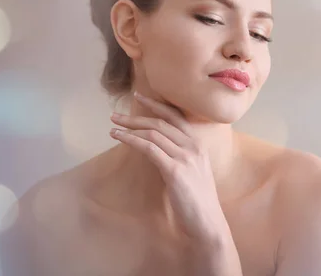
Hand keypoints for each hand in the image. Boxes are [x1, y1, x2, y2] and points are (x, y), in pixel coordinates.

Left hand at [109, 91, 229, 244]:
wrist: (207, 222)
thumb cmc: (197, 200)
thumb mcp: (193, 171)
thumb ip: (179, 156)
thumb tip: (156, 147)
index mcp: (199, 144)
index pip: (175, 116)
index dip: (156, 104)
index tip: (139, 96)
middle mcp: (194, 146)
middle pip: (161, 122)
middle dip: (136, 116)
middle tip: (116, 115)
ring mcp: (186, 157)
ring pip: (153, 133)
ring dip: (130, 128)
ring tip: (112, 127)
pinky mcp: (175, 170)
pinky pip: (149, 148)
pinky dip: (132, 140)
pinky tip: (119, 138)